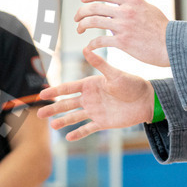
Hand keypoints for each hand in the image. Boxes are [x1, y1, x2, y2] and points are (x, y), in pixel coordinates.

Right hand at [36, 46, 154, 140]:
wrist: (147, 100)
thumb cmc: (132, 84)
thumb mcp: (114, 74)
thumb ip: (99, 64)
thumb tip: (85, 49)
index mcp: (90, 85)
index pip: (68, 89)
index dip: (55, 92)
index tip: (42, 95)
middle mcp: (90, 98)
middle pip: (67, 104)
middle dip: (53, 109)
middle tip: (39, 114)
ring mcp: (95, 111)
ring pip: (74, 117)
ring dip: (63, 121)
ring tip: (52, 126)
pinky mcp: (103, 122)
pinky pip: (88, 128)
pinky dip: (78, 133)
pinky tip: (69, 137)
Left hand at [75, 0, 169, 65]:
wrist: (173, 45)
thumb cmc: (161, 26)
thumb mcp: (146, 6)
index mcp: (131, 1)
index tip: (82, 0)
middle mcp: (126, 11)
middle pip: (94, 7)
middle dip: (81, 12)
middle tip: (76, 18)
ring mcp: (124, 26)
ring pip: (94, 22)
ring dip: (82, 25)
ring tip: (79, 29)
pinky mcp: (123, 42)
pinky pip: (100, 40)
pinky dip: (92, 43)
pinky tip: (89, 46)